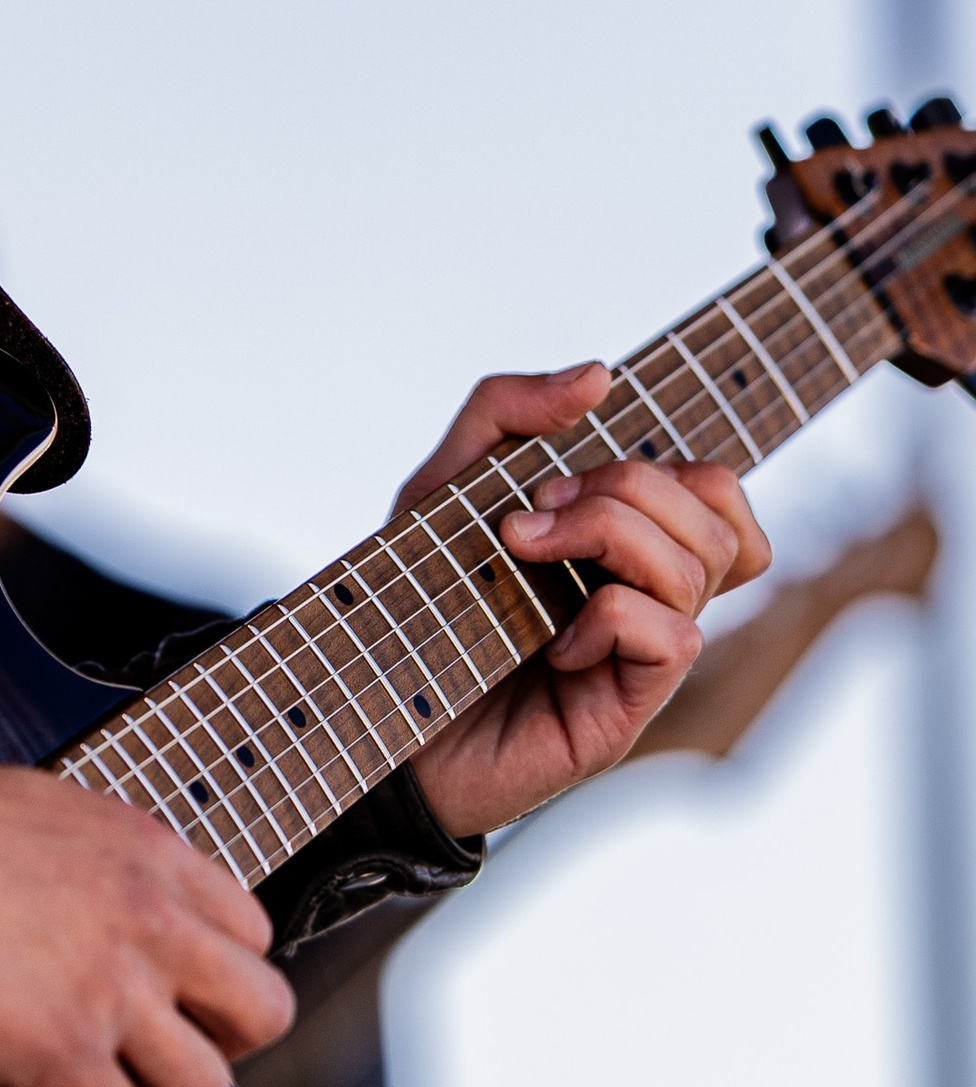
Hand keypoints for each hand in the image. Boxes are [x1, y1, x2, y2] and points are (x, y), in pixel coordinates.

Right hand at [0, 762, 292, 1086]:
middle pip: (261, 1014)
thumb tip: (112, 904)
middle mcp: (151, 922)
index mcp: (149, 853)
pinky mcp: (66, 1056)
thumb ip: (110, 862)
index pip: (253, 932)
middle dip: (216, 1042)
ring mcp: (116, 993)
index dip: (215, 973)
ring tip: (93, 1080)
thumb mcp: (51, 808)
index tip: (177, 989)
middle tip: (157, 1045)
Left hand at [402, 363, 771, 840]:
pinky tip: (552, 642)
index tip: (562, 473)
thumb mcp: (444, 481)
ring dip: (607, 536)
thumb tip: (600, 375)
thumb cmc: (416, 596)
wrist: (369, 704)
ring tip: (523, 553)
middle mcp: (645, 596)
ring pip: (699, 568)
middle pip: (714, 513)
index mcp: (621, 544)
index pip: (716, 490)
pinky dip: (609, 618)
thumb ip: (507, 411)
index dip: (670, 465)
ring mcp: (640, 656)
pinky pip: (673, 639)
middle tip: (532, 514)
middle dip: (622, 488)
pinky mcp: (624, 711)